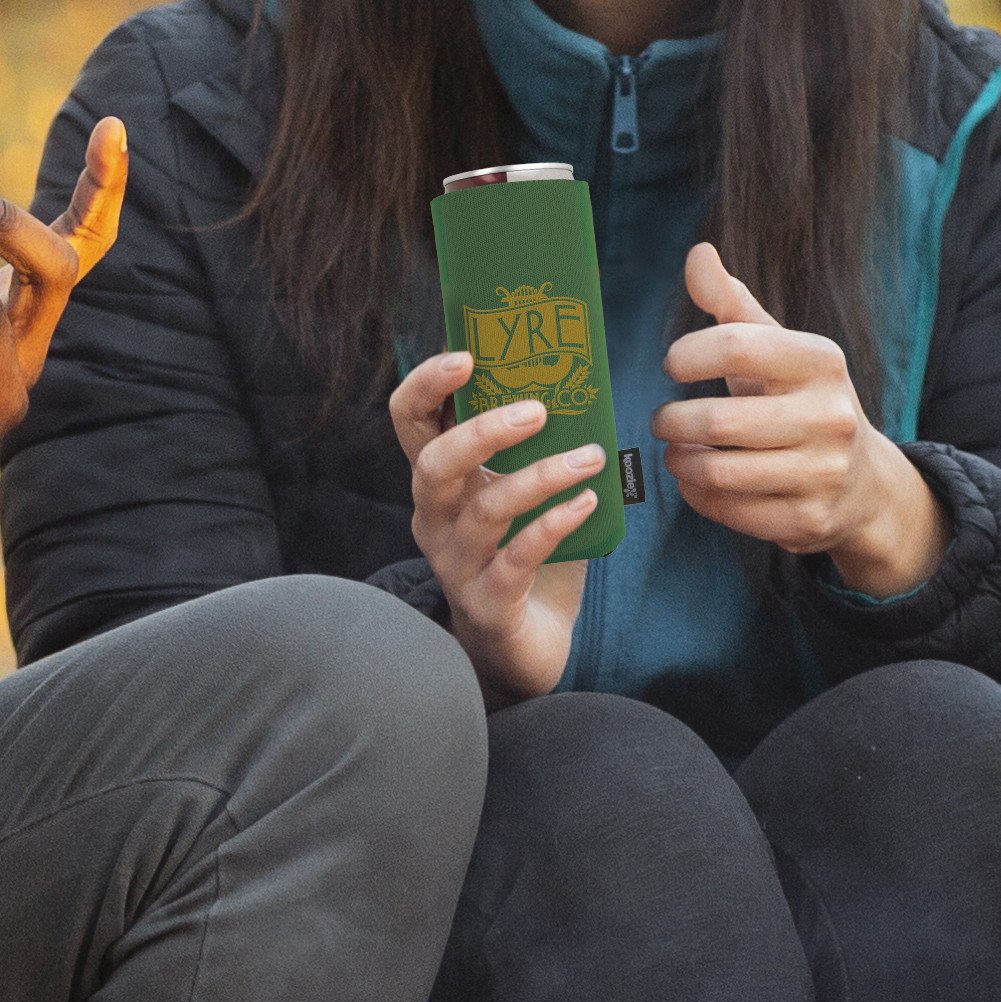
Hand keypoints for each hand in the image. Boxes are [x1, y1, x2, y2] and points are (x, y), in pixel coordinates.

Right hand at [394, 349, 595, 703]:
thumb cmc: (521, 556)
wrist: (521, 648)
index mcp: (439, 483)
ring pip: (486, 510)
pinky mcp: (489, 603)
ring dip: (541, 476)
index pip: (409, 422)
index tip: (466, 354)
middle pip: (434, 465)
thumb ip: (533, 445)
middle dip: (482, 431)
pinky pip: (518, 557)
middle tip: (538, 410)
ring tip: (590, 456)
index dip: (427, 384)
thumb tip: (578, 378)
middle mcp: (435, 520)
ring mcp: (457, 564)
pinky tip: (588, 504)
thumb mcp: (519, 492)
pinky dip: (554, 525)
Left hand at [657, 241, 939, 592]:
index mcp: (822, 361)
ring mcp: (822, 474)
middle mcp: (830, 417)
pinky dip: (698, 494)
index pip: (736, 345)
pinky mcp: (807, 521)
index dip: (688, 354)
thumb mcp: (779, 350)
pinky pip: (728, 509)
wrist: (863, 483)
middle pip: (718, 419)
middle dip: (672, 421)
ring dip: (680, 461)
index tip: (673, 365)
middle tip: (663, 420)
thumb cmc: (803, 402)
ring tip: (676, 450)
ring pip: (718, 470)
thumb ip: (733, 305)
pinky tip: (697, 480)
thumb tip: (697, 254)